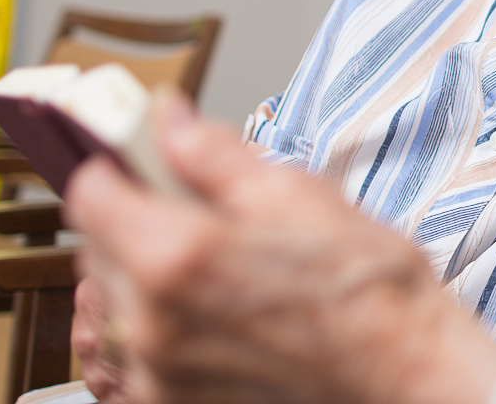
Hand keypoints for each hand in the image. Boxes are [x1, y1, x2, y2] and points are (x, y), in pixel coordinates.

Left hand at [64, 96, 495, 403]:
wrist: (407, 373)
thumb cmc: (370, 293)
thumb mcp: (298, 195)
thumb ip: (214, 155)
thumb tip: (169, 120)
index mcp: (176, 257)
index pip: (88, 194)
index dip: (115, 168)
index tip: (139, 165)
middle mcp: (151, 324)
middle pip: (95, 250)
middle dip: (133, 221)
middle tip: (192, 213)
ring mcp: (156, 374)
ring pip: (112, 305)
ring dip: (142, 278)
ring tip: (212, 271)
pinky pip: (132, 356)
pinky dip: (156, 329)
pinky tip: (214, 316)